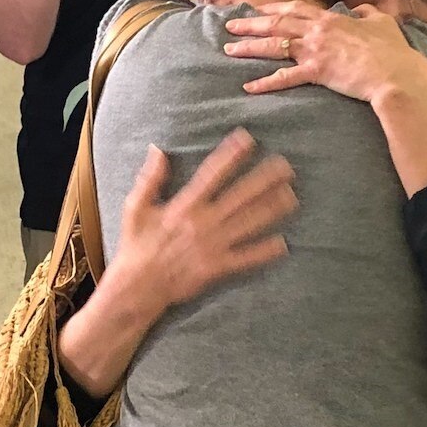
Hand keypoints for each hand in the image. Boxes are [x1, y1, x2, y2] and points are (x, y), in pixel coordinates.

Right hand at [109, 130, 295, 313]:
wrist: (137, 287)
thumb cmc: (136, 245)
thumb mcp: (135, 208)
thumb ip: (149, 178)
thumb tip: (157, 149)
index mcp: (184, 206)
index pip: (212, 174)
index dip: (231, 156)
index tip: (249, 140)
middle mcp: (203, 223)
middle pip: (240, 196)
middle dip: (264, 180)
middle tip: (286, 166)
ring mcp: (213, 246)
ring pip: (248, 223)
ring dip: (271, 209)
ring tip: (292, 196)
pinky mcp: (217, 268)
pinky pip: (245, 258)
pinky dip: (264, 252)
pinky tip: (283, 243)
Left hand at [223, 1, 426, 104]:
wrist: (396, 73)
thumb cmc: (392, 50)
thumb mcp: (382, 22)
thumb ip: (367, 13)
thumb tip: (361, 9)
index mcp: (332, 18)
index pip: (296, 8)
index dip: (273, 8)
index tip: (256, 9)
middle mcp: (319, 31)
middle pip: (277, 23)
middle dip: (251, 24)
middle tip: (230, 26)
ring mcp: (316, 51)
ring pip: (275, 46)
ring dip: (249, 47)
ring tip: (229, 50)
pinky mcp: (317, 73)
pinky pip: (285, 78)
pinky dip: (265, 82)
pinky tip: (248, 86)